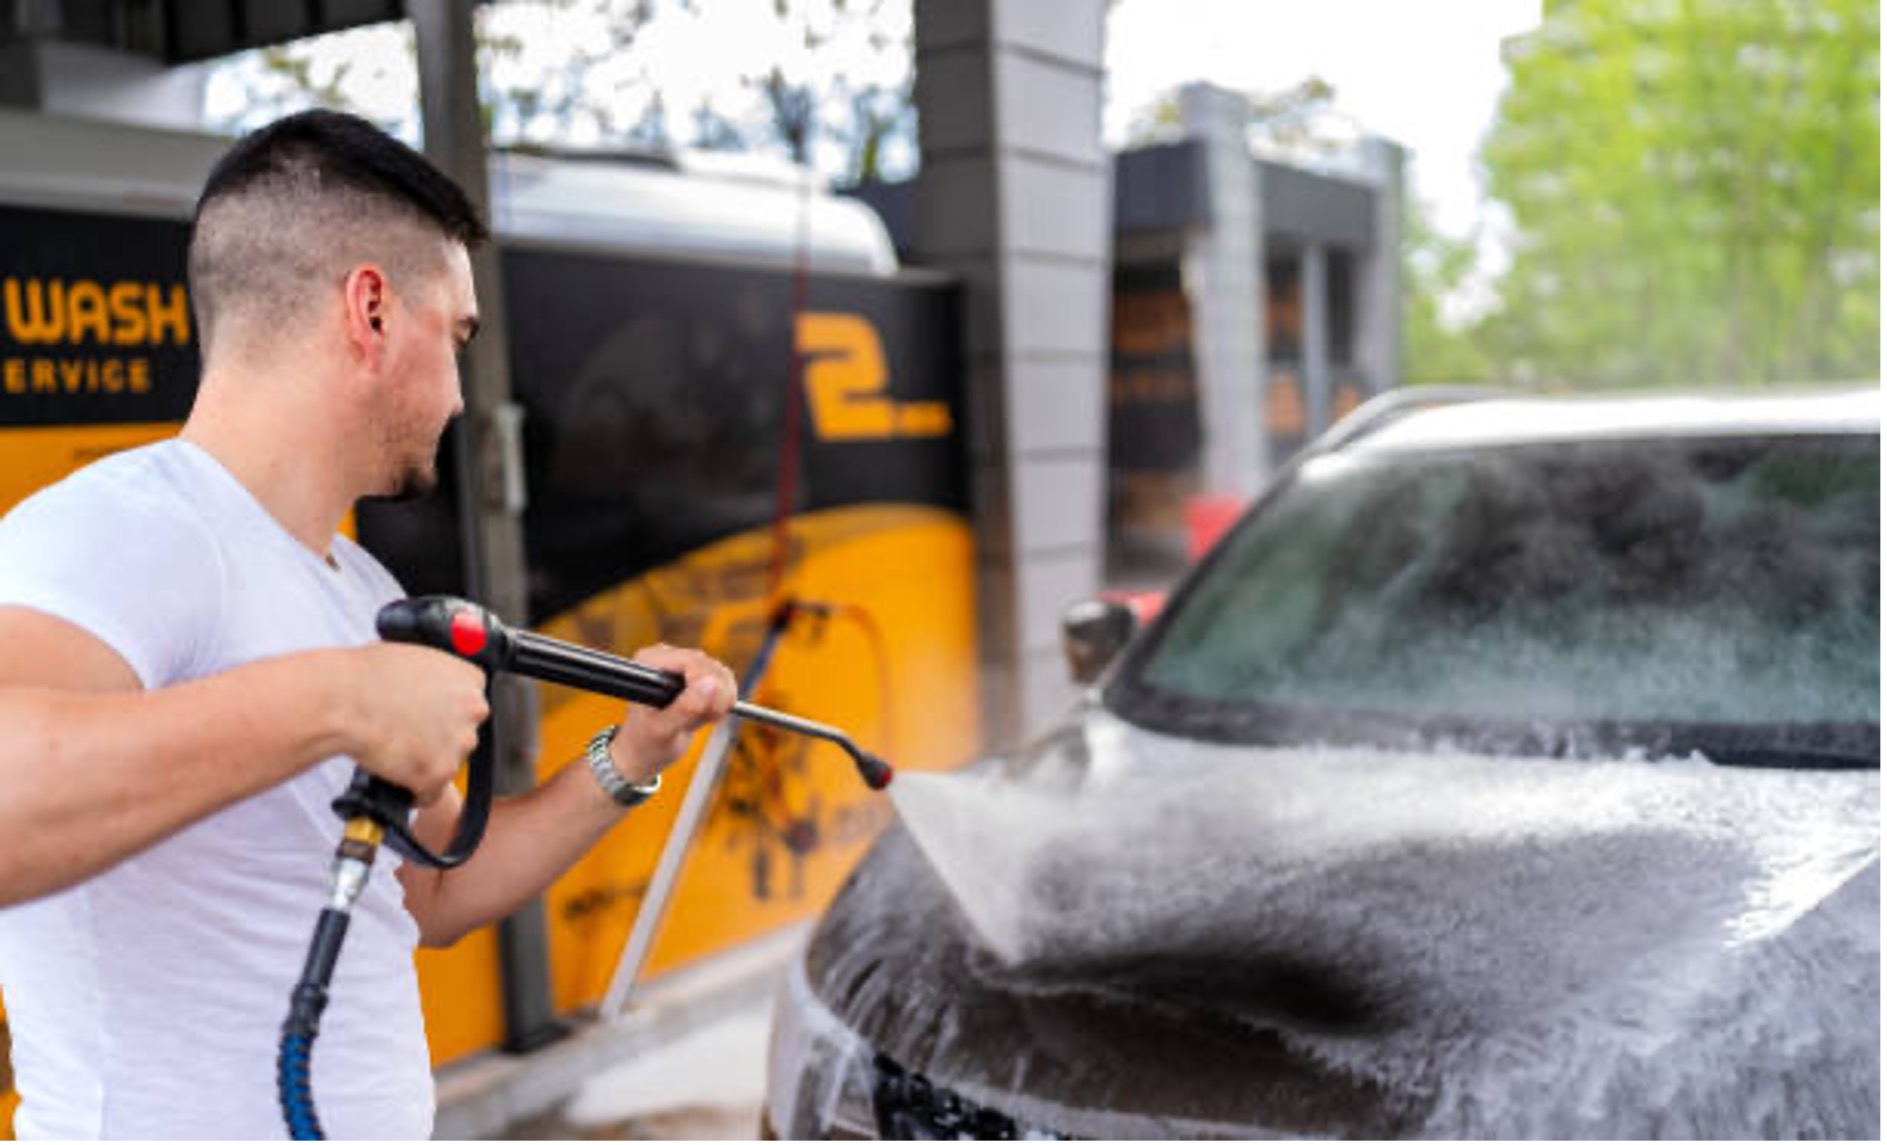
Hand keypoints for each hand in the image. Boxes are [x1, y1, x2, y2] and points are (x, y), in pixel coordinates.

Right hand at [340, 644, 488, 805]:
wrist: (343, 701)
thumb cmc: (366, 677)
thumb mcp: (413, 660)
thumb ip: (436, 679)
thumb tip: (432, 691)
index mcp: (469, 678)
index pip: (470, 704)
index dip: (446, 714)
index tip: (430, 719)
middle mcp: (472, 710)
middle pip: (463, 734)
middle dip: (439, 738)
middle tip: (409, 736)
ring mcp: (459, 742)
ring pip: (448, 762)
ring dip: (427, 763)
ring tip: (394, 751)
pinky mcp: (440, 773)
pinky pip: (431, 791)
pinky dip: (415, 791)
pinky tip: (396, 778)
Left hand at [609, 645, 737, 785]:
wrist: (644, 750)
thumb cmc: (646, 741)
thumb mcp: (663, 730)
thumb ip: (686, 708)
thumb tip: (712, 685)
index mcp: (649, 664)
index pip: (691, 661)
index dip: (707, 683)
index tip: (707, 710)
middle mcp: (665, 657)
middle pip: (709, 665)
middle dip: (715, 696)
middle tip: (706, 720)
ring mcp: (682, 664)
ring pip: (721, 673)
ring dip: (720, 700)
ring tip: (702, 719)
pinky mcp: (696, 674)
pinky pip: (724, 681)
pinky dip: (723, 701)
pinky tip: (707, 714)